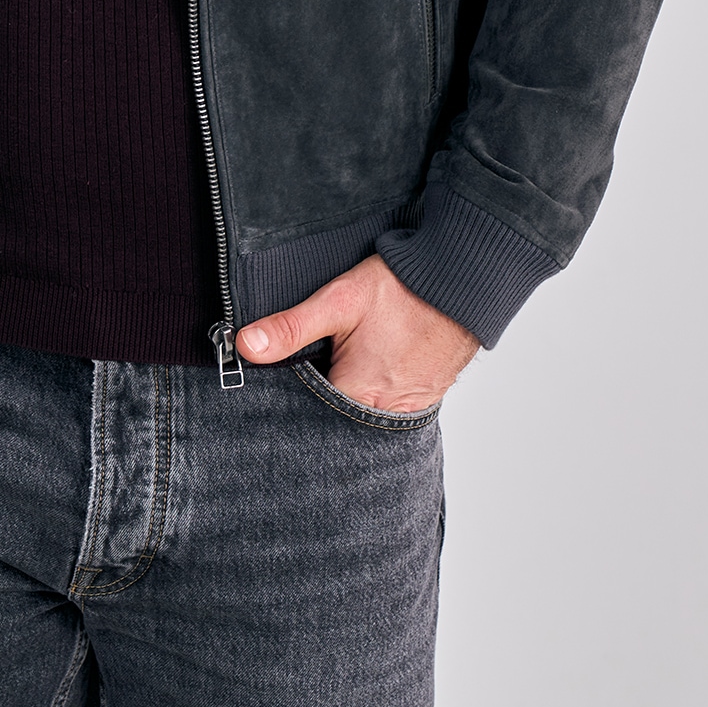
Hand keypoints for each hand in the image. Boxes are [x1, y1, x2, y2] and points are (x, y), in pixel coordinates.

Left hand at [236, 253, 479, 411]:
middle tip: (309, 378)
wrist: (462, 282)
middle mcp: (384, 414)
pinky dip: (371, 401)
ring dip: (345, 405)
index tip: (278, 389)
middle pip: (335, 424)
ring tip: (338, 374)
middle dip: (317, 408)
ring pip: (361, 420)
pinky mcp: (423, 400)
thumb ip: (292, 327)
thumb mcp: (340, 300)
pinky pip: (387, 413)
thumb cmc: (403, 288)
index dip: (290, 404)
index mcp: (358, 395)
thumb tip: (245, 346)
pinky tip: (363, 377)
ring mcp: (408, 411)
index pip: (308, 417)